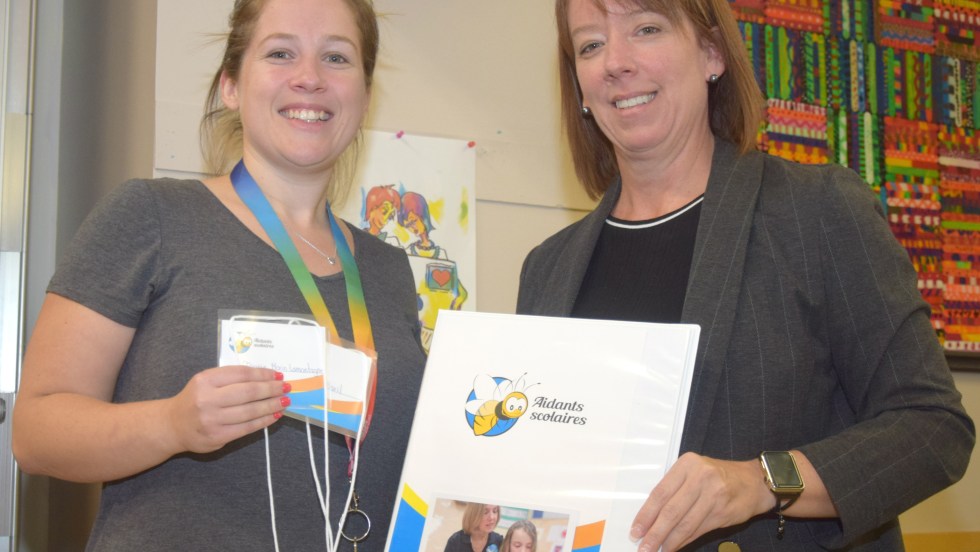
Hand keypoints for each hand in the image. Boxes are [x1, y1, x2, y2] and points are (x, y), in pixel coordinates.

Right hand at [167, 365, 289, 453]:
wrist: (172, 425)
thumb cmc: (195, 399)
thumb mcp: (206, 381)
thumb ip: (230, 378)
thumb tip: (265, 377)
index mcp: (205, 380)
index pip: (241, 374)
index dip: (263, 374)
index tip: (278, 375)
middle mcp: (207, 399)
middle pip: (248, 392)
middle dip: (271, 389)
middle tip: (286, 388)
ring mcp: (212, 419)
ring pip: (250, 411)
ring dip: (271, 405)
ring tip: (284, 401)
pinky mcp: (217, 436)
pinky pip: (247, 428)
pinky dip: (264, 420)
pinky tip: (274, 415)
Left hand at [630, 452, 771, 551]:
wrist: (754, 481)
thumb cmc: (718, 476)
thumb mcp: (694, 471)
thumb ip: (675, 488)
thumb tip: (650, 517)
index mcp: (687, 464)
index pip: (660, 493)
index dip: (646, 514)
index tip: (636, 530)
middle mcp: (700, 477)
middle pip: (671, 510)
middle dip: (655, 532)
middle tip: (643, 546)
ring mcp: (713, 495)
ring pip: (684, 523)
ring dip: (669, 540)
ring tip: (657, 550)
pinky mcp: (722, 512)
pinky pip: (698, 530)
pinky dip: (684, 541)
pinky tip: (675, 546)